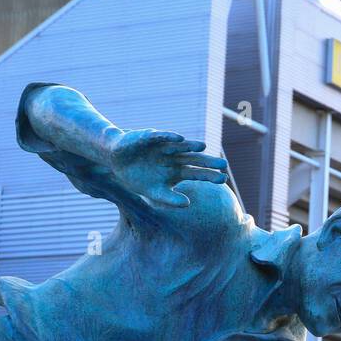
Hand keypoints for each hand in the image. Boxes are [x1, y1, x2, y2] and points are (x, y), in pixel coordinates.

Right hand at [106, 129, 227, 206]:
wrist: (116, 162)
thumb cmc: (138, 178)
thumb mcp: (154, 193)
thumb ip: (170, 199)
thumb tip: (188, 203)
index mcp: (177, 171)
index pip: (197, 173)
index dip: (209, 176)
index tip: (224, 180)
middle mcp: (174, 157)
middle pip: (194, 159)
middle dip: (208, 162)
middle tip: (224, 165)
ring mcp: (164, 147)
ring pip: (180, 146)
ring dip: (191, 146)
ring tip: (203, 147)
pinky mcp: (150, 138)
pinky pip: (161, 137)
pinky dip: (170, 137)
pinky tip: (179, 139)